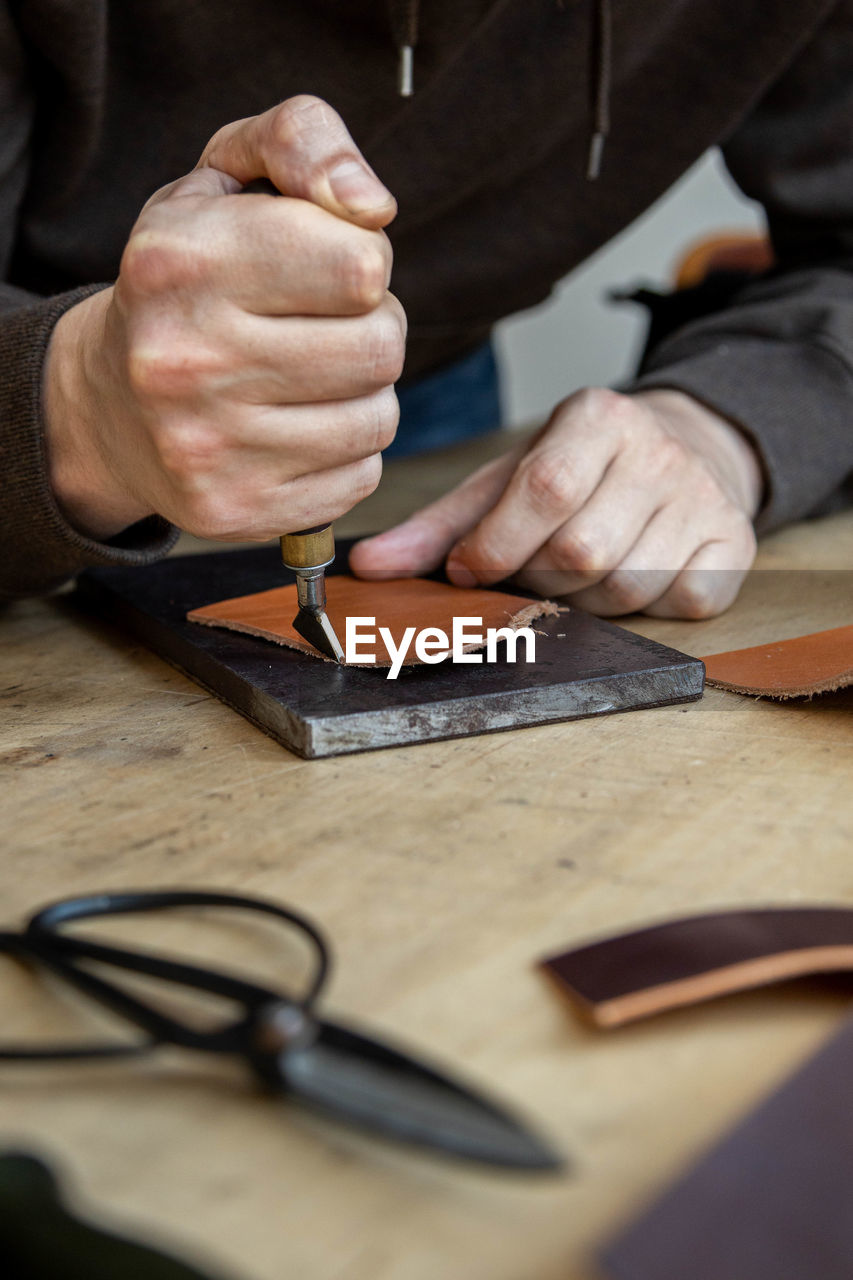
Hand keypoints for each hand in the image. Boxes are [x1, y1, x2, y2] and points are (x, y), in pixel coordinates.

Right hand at [44, 97, 404, 540]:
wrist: (110, 407)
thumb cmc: (189, 281)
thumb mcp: (224, 179)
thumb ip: (301, 143)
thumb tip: (373, 206)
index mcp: (181, 262)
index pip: (361, 265)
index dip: (364, 260)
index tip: (326, 264)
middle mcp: (184, 360)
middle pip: (381, 347)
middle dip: (373, 328)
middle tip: (326, 326)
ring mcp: (207, 448)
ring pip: (378, 418)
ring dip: (365, 393)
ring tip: (312, 377)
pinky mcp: (234, 510)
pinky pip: (360, 477)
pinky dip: (346, 452)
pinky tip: (297, 430)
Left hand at [350, 387, 763, 618]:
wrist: (683, 450)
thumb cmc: (579, 472)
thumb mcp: (507, 480)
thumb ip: (440, 524)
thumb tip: (369, 568)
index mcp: (596, 418)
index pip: (545, 489)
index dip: (500, 544)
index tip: (472, 568)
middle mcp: (658, 450)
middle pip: (582, 553)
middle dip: (539, 580)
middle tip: (532, 570)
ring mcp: (703, 497)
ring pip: (626, 586)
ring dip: (586, 602)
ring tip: (578, 576)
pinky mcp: (736, 542)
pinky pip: (683, 603)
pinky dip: (648, 610)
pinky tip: (633, 579)